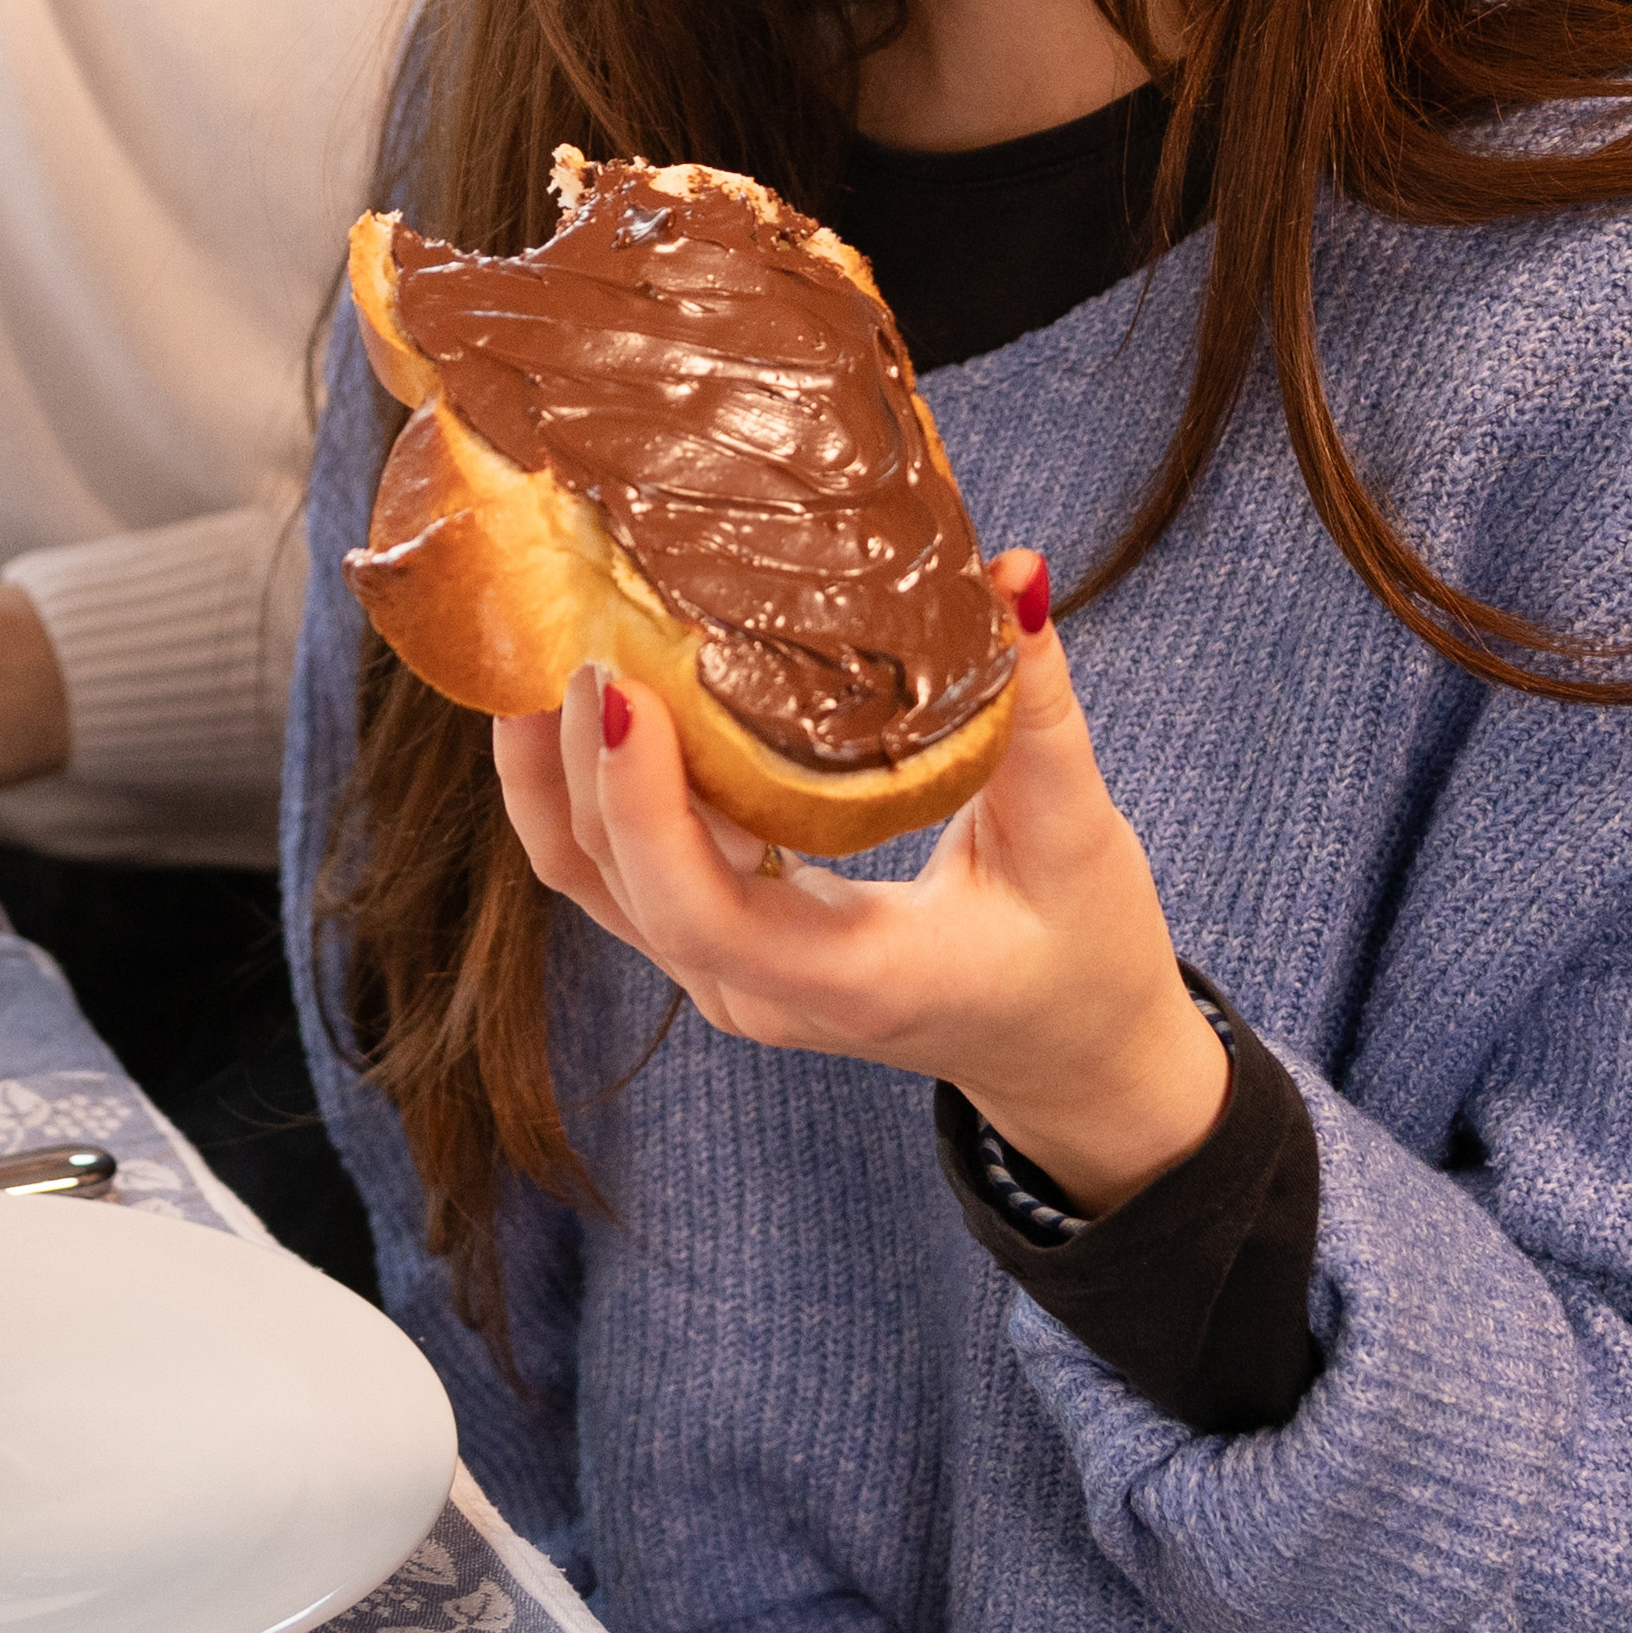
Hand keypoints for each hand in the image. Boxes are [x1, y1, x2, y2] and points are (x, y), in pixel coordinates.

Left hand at [488, 554, 1229, 1210]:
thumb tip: (1013, 576)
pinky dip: (586, 780)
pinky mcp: (717, 944)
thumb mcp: (1078, 838)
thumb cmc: (1084, 958)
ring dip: (555, 764)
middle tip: (578, 615)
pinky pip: (615, 868)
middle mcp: (756, 990)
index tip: (621, 687)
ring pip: (592, 877)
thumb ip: (1038, 712)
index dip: (638, 803)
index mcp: (846, 978)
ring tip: (546, 633)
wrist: (1071, 1056)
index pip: (697, 908)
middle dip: (575, 754)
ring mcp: (724, 975)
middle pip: (616, 881)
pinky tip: (586, 684)